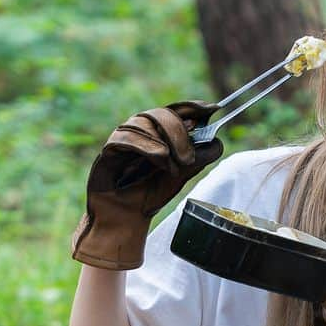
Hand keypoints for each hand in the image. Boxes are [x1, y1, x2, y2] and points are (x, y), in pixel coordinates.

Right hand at [71, 101, 221, 269]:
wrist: (127, 218)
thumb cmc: (150, 194)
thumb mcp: (180, 176)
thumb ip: (198, 159)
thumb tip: (218, 142)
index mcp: (156, 132)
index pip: (174, 110)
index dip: (192, 106)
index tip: (212, 108)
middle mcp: (138, 131)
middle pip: (158, 113)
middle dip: (178, 131)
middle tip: (188, 157)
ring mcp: (122, 139)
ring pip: (142, 122)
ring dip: (163, 141)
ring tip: (172, 164)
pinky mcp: (107, 152)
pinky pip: (124, 138)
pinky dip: (144, 145)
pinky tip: (159, 157)